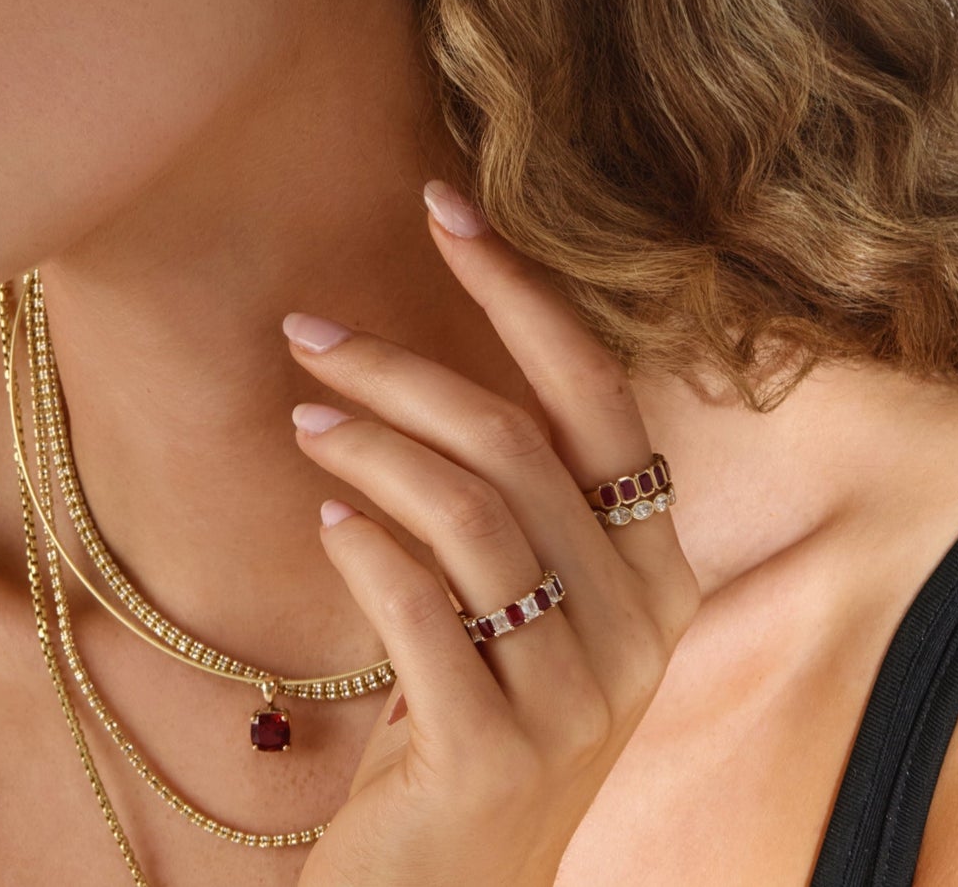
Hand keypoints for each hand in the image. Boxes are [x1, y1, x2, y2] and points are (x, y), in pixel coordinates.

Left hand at [281, 180, 700, 886]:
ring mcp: (580, 694)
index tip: (439, 207)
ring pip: (469, 512)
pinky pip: (422, 606)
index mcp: (656, 565)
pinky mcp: (499, 749)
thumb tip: (410, 353)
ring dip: (369, 446)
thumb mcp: (519, 595)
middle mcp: (641, 622)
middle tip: (305, 333)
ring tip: (301, 419)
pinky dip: (363, 544)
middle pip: (514, 442)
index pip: (596, 394)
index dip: (518, 292)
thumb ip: (505, 492)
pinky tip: (322, 517)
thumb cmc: (471, 707)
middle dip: (400, 368)